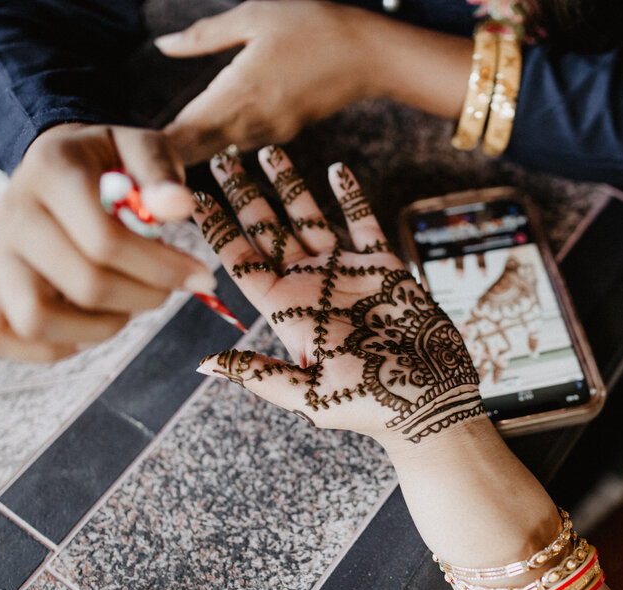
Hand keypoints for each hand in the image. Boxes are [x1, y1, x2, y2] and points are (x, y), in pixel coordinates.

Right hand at [0, 123, 216, 361]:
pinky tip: (91, 323)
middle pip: (85, 285)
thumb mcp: (142, 147)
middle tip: (167, 288)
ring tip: (128, 306)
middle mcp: (13, 216)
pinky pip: (0, 336)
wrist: (59, 164)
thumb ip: (161, 172)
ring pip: (37, 320)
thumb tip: (179, 207)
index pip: (106, 242)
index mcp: (51, 172)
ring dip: (100, 327)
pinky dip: (51, 346)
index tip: (201, 276)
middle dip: (144, 296)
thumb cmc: (111, 163)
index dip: (165, 269)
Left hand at [155, 1, 472, 164]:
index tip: (125, 161)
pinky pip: (239, 141)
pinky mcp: (282, 133)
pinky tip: (204, 132)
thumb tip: (163, 46)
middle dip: (165, 160)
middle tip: (132, 170)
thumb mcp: (253, 16)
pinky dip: (217, 140)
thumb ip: (204, 37)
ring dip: (190, 152)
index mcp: (237, 96)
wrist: (370, 55)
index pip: (183, 137)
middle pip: (195, 153)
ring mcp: (268, 134)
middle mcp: (250, 125)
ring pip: (217, 151)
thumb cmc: (314, 26)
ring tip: (158, 154)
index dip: (153, 154)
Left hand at [193, 146, 485, 448]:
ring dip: (289, 186)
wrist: (428, 401)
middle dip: (244, 195)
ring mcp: (344, 273)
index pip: (241, 261)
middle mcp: (309, 285)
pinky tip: (337, 169)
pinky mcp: (383, 268)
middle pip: (268, 231)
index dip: (218, 229)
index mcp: (286, 310)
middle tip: (222, 157)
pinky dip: (351, 196)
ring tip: (268, 151)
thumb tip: (205, 363)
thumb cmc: (367, 405)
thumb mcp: (308, 393)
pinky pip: (363, 223)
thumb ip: (259, 373)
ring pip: (309, 219)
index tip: (195, 198)